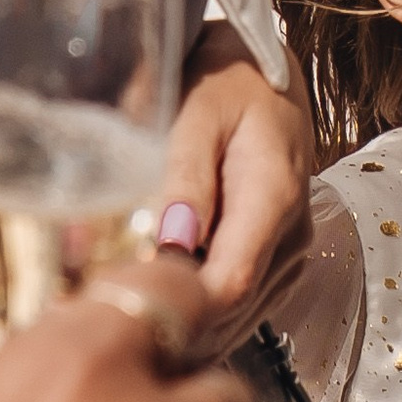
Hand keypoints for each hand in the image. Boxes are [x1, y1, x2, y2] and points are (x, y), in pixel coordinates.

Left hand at [158, 23, 315, 352]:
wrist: (265, 77)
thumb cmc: (226, 85)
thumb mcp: (198, 113)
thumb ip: (186, 175)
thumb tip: (172, 242)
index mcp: (273, 197)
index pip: (231, 283)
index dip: (181, 309)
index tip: (125, 308)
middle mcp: (292, 235)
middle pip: (233, 310)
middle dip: (175, 321)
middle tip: (109, 317)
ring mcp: (290, 251)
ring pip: (239, 317)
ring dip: (187, 324)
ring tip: (128, 313)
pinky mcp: (280, 259)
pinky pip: (244, 305)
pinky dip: (204, 315)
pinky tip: (164, 307)